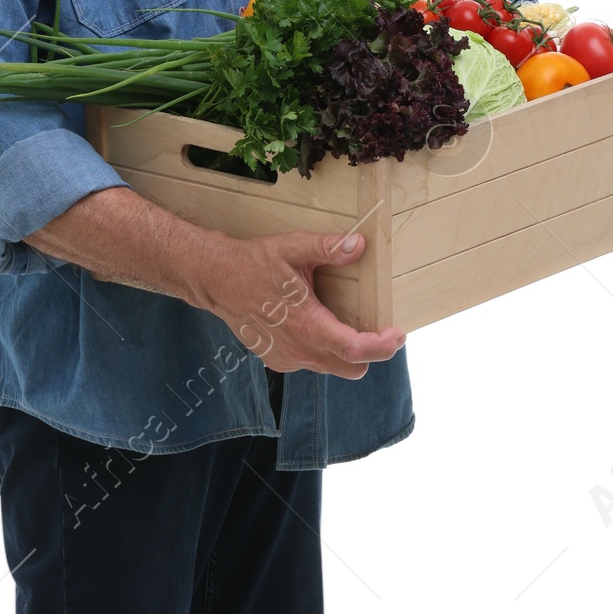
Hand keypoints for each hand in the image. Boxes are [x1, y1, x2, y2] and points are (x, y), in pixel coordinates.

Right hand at [193, 228, 404, 378]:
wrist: (215, 279)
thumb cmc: (253, 263)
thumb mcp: (292, 247)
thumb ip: (328, 247)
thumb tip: (358, 245)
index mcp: (307, 324)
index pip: (355, 350)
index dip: (382, 347)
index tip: (397, 335)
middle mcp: (299, 349)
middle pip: (351, 368)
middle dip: (369, 353)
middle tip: (378, 329)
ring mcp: (287, 358)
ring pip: (332, 367)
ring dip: (345, 351)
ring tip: (344, 322)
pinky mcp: (278, 360)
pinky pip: (312, 362)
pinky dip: (323, 350)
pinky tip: (314, 324)